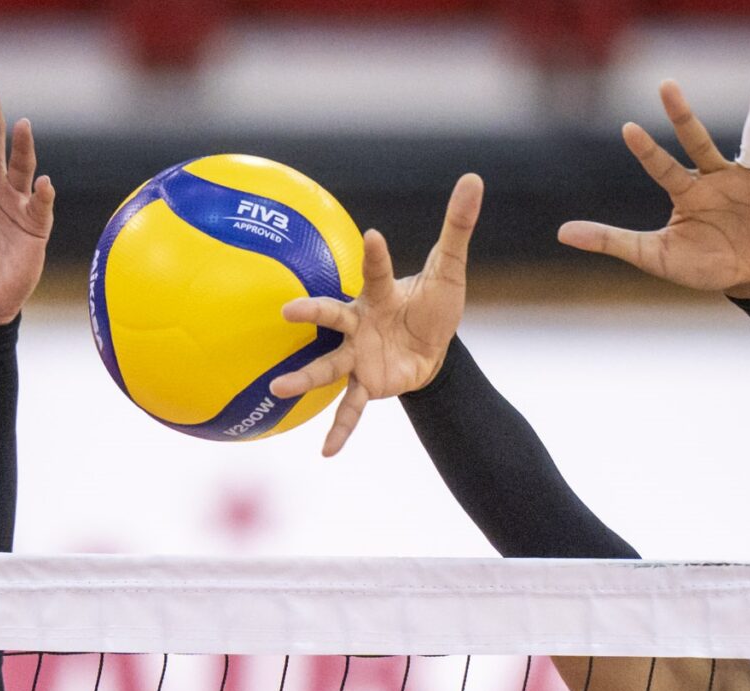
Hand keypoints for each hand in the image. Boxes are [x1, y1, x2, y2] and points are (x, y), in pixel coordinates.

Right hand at [269, 172, 482, 458]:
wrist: (434, 349)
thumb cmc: (433, 303)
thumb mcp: (451, 268)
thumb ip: (457, 226)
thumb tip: (473, 177)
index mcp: (379, 293)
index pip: (378, 271)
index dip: (377, 255)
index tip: (373, 236)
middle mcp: (360, 323)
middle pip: (332, 316)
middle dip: (311, 312)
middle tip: (286, 309)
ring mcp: (358, 356)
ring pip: (327, 366)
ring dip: (303, 378)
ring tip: (276, 387)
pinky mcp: (368, 384)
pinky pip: (351, 409)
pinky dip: (340, 431)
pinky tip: (326, 454)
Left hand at [558, 79, 749, 299]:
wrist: (749, 278)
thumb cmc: (701, 265)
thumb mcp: (654, 257)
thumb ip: (612, 241)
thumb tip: (561, 233)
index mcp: (686, 192)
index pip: (662, 167)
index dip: (647, 151)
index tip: (628, 128)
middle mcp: (714, 177)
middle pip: (696, 141)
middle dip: (682, 115)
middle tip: (665, 85)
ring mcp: (747, 178)